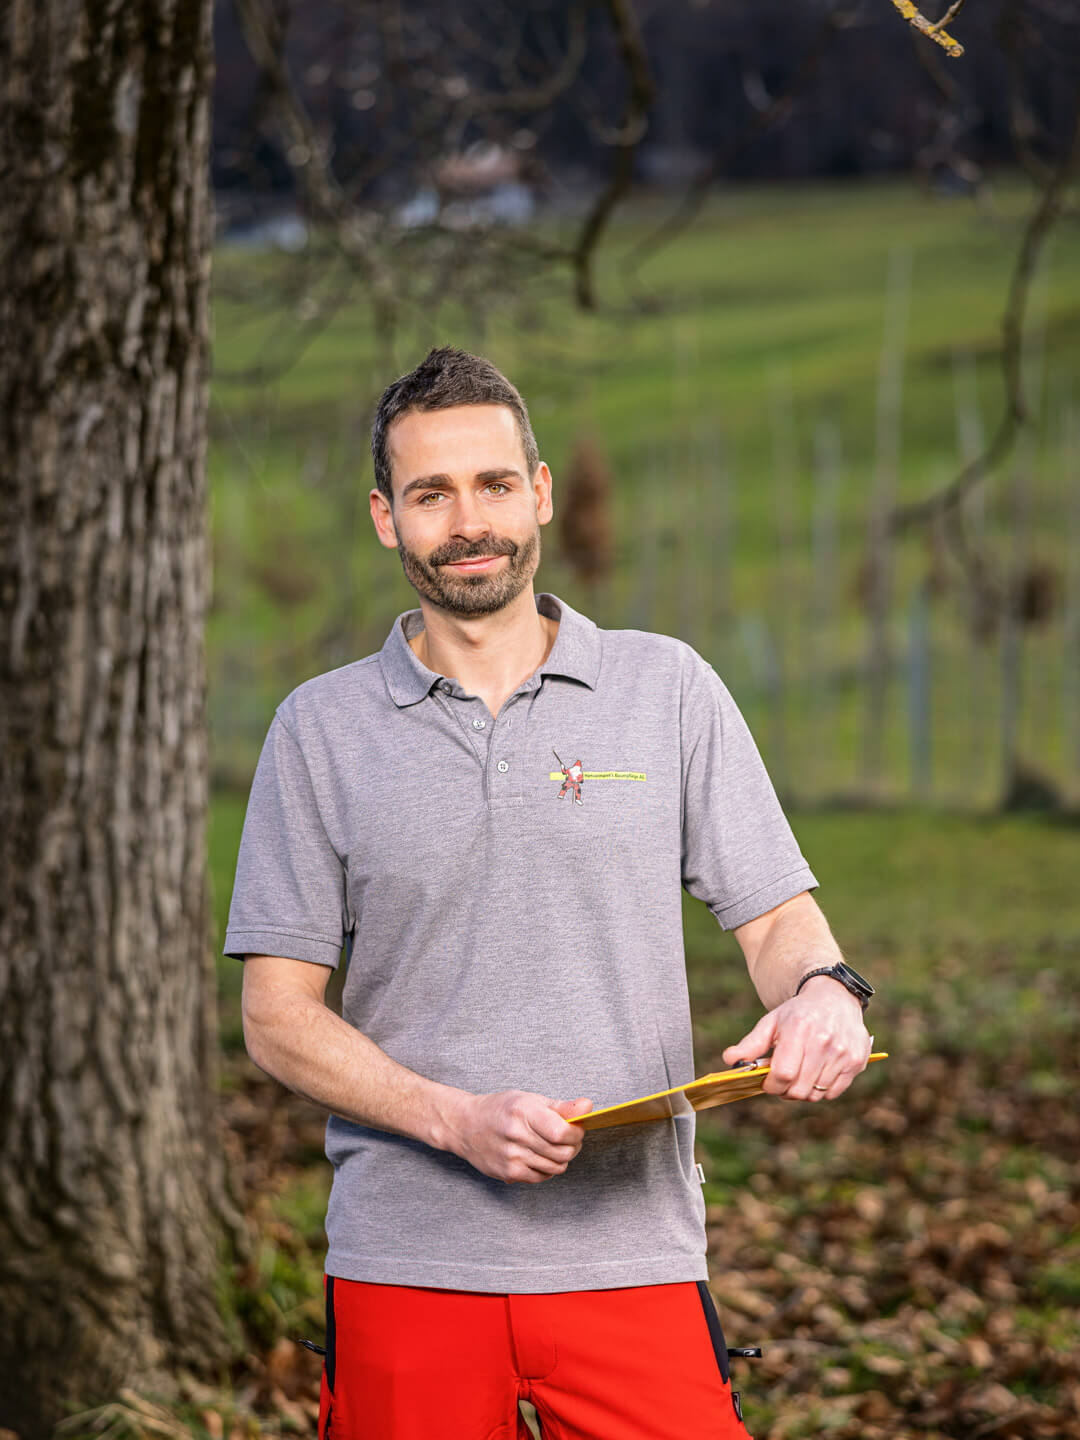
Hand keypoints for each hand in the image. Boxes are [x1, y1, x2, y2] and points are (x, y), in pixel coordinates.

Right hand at [446, 1090, 592, 1182]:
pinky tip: (540, 1156)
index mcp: (523, 1112)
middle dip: (573, 1146)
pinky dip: (548, 1168)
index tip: (576, 1128)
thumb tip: (588, 1106)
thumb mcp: (529, 1100)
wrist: (465, 1126)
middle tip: (569, 1137)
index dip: (576, 1133)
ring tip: (553, 1146)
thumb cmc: (500, 1110)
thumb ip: (561, 1107)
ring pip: (556, 1167)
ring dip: (562, 1158)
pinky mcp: (508, 1173)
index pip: (562, 1132)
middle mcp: (516, 1136)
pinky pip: (542, 1177)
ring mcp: (511, 1157)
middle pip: (562, 1152)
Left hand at [722, 975, 871, 1101]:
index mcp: (799, 1030)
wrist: (834, 998)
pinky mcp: (857, 1061)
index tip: (768, 1082)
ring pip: (817, 1094)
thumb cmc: (798, 1013)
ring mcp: (843, 1052)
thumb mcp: (771, 1022)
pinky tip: (816, 1074)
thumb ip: (750, 1044)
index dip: (772, 1085)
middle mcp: (824, 1041)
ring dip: (803, 1091)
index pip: (783, 1074)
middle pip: (799, 1089)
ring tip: (799, 1075)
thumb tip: (729, 1060)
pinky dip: (822, 1090)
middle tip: (782, 1082)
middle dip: (785, 1091)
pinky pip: (834, 1092)